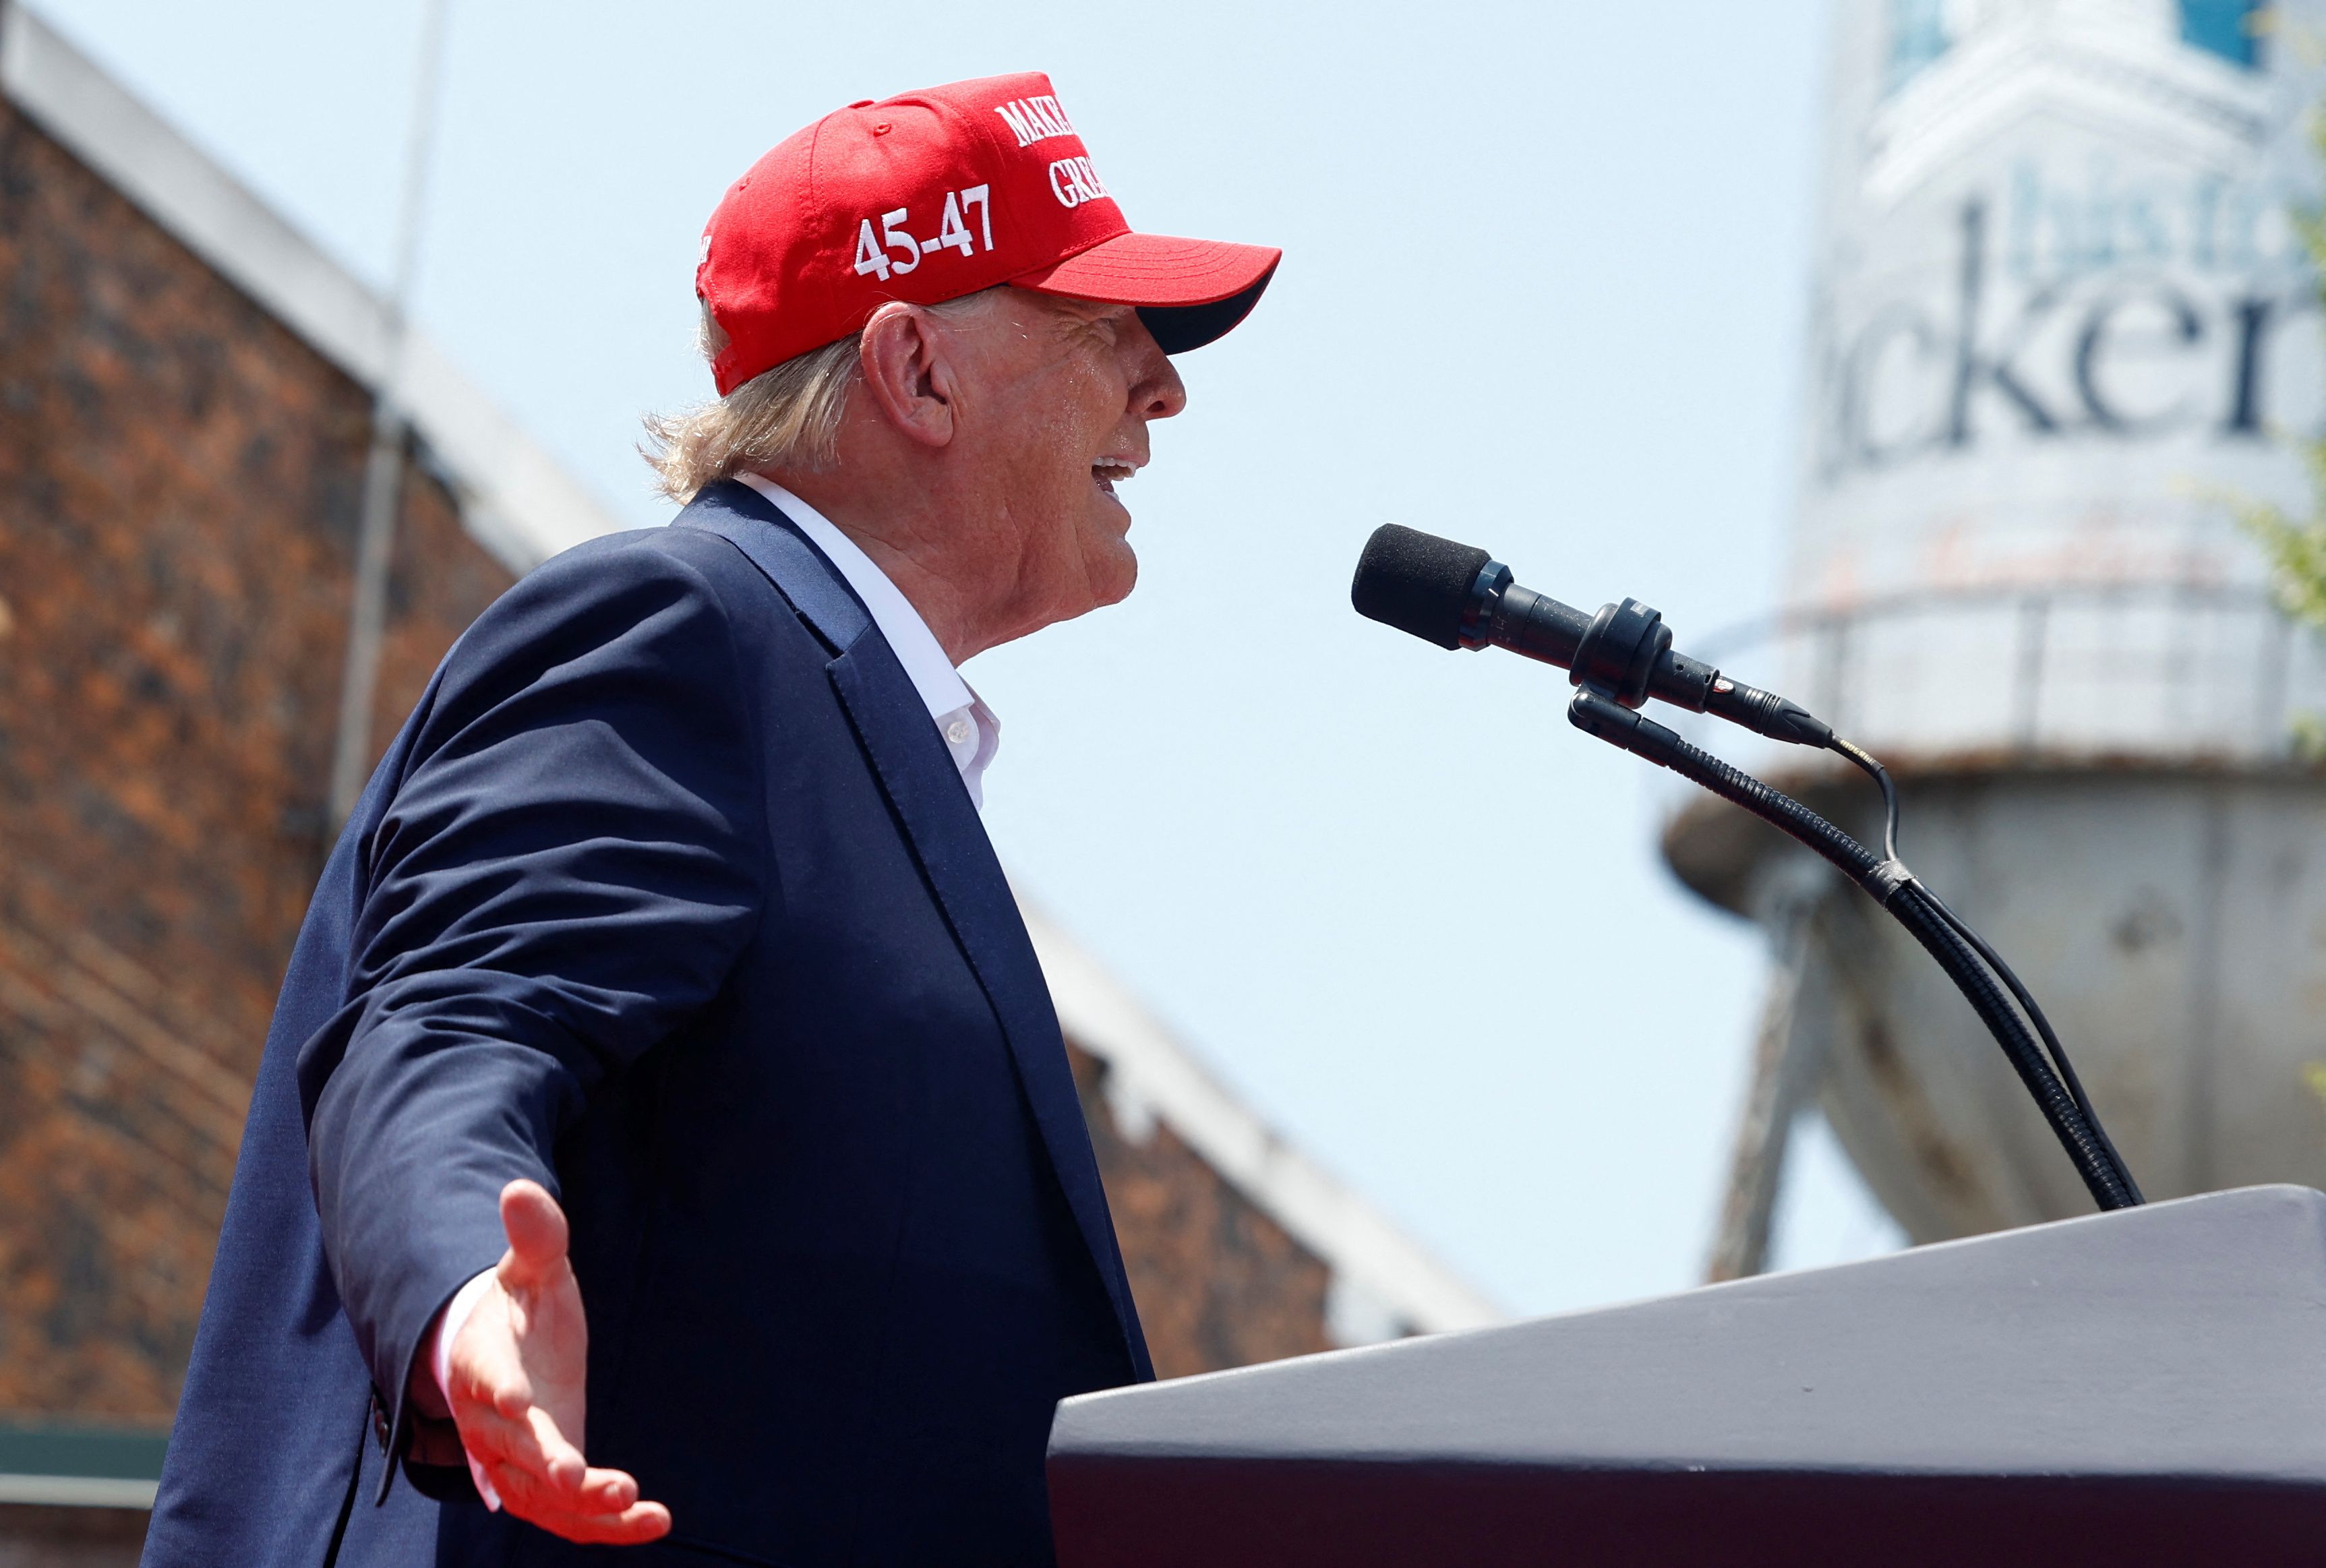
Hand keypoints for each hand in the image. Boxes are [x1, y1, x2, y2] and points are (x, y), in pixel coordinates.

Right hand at [443, 1179, 670, 1544]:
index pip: (486, 1378)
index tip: (524, 1402)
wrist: (509, 1353)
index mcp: (481, 1362)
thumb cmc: (523, 1307)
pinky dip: (608, 1527)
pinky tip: (656, 1521)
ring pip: (540, 1495)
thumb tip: (519, 1189)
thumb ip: (535, 1237)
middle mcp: (491, 1421)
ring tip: (633, 1501)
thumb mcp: (533, 1267)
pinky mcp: (547, 1484)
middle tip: (579, 1477)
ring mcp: (516, 1460)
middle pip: (512, 1449)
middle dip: (545, 1464)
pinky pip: (570, 1516)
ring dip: (583, 1506)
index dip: (502, 1390)